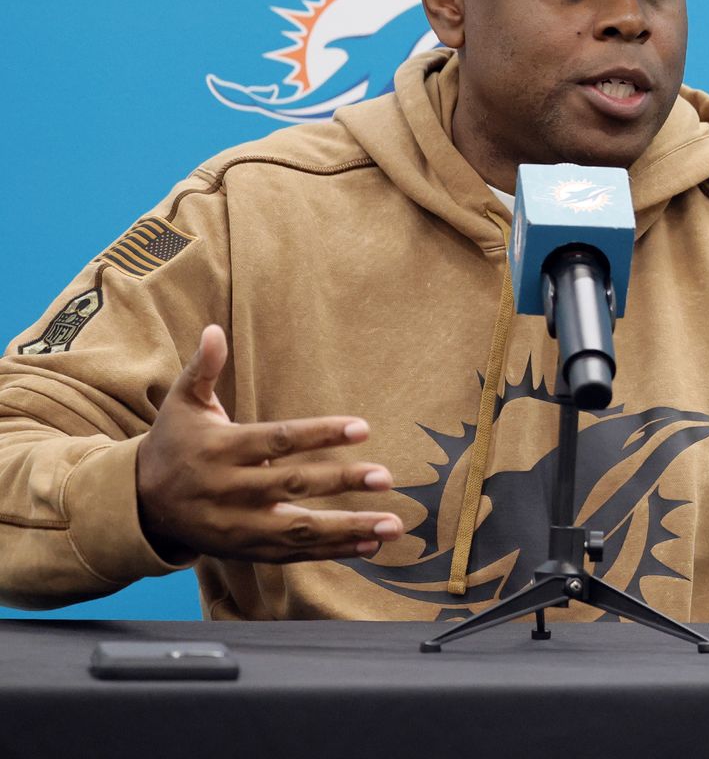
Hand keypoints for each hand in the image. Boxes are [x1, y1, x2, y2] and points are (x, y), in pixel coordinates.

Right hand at [135, 324, 403, 563]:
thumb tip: (214, 330)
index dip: (320, 434)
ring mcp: (238, 525)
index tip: (363, 428)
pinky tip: (369, 546)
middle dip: (342, 481)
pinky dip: (332, 552)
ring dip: (348, 528)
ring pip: (298, 529)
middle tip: (385, 476)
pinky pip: (294, 554)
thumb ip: (203, 369)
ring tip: (391, 525)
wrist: (140, 503)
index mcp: (220, 449)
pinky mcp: (246, 550)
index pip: (278, 441)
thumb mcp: (182, 404)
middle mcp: (229, 490)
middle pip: (294, 486)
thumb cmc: (174, 444)